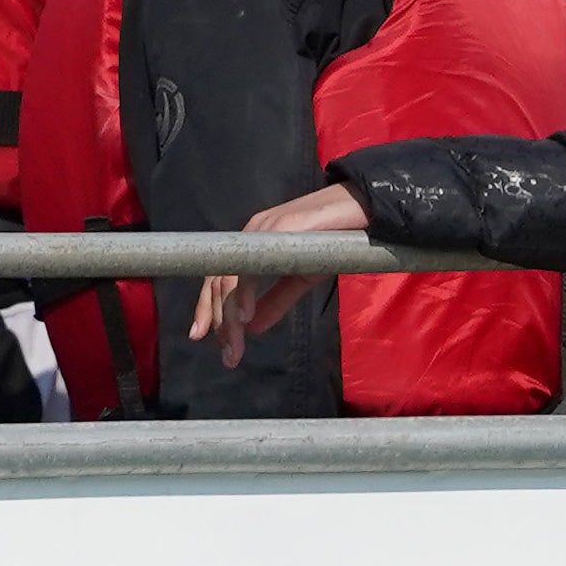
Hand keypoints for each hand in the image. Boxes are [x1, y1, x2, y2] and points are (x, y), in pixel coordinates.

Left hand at [186, 183, 370, 367]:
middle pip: (217, 279)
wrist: (365, 209)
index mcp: (253, 244)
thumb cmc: (334, 240)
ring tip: (235, 346)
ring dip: (229, 317)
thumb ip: (277, 301)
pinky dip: (244, 292)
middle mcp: (251, 234)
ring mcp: (263, 229)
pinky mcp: (279, 227)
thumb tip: (251, 328)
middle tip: (229, 356)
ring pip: (230, 276)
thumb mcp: (301, 279)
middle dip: (219, 322)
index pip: (218, 276)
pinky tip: (245, 316)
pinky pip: (253, 263)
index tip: (200, 337)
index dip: (206, 307)